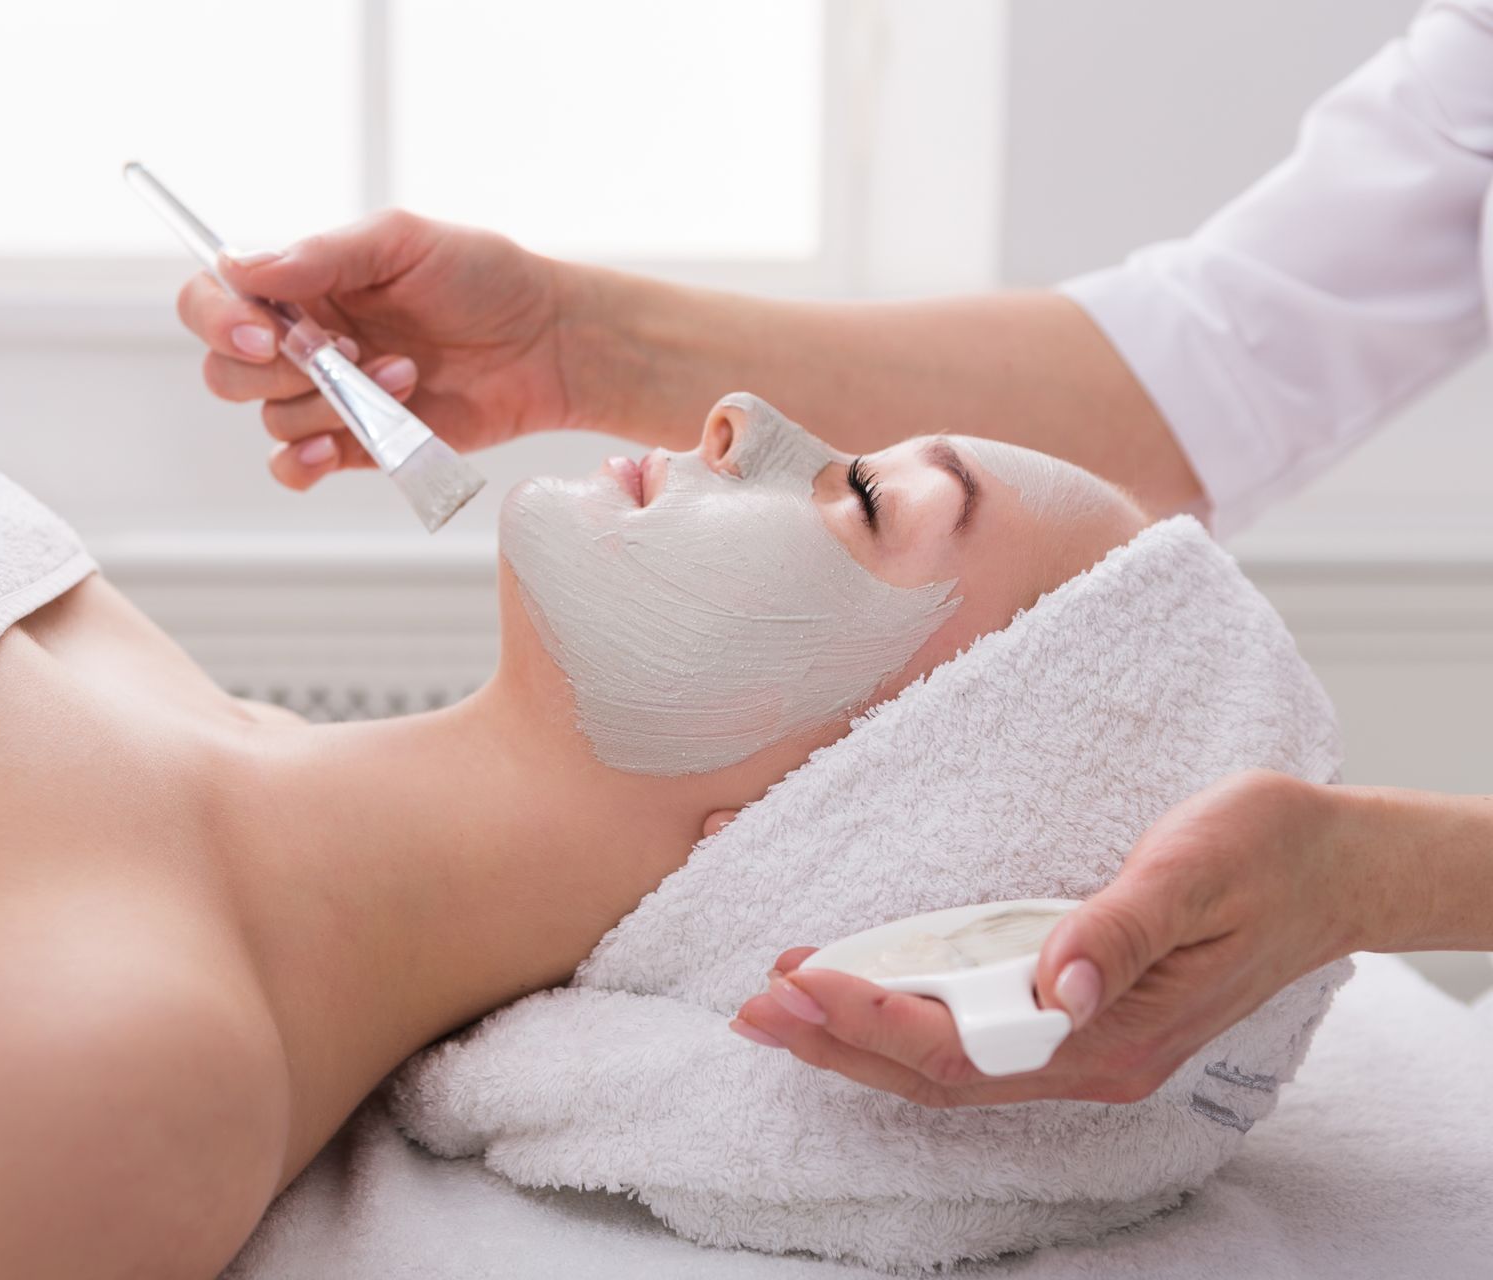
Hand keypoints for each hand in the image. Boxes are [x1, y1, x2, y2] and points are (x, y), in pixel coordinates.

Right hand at [175, 209, 578, 489]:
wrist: (546, 342)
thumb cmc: (482, 277)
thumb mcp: (402, 241)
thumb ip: (322, 255)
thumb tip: (240, 266)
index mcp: (302, 286)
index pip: (212, 299)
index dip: (217, 317)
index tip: (262, 329)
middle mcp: (303, 343)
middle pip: (225, 370)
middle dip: (275, 369)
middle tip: (346, 352)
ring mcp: (328, 397)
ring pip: (272, 419)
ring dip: (329, 405)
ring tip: (404, 376)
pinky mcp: (358, 445)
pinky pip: (295, 468)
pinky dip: (303, 465)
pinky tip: (334, 449)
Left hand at [726, 769, 1367, 1104]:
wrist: (1335, 862)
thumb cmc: (1268, 855)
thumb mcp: (1195, 871)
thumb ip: (1122, 928)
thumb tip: (1057, 985)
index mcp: (1117, 1036)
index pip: (969, 1049)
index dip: (879, 1020)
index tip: (807, 979)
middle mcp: (1093, 1057)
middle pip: (940, 1073)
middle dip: (840, 1042)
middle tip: (754, 1006)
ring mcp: (1085, 1042)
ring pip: (948, 1061)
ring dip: (858, 1035)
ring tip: (778, 1001)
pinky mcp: (1077, 1013)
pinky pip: (973, 1031)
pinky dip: (904, 1013)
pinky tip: (857, 987)